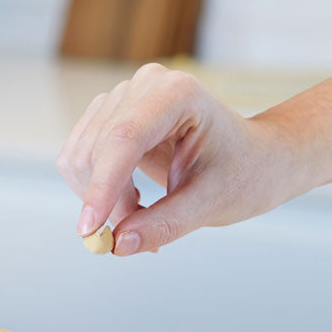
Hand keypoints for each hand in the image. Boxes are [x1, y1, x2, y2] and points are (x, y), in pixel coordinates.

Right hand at [56, 63, 292, 254]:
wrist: (252, 158)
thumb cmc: (242, 173)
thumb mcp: (210, 205)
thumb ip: (163, 225)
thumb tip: (117, 245)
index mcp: (178, 94)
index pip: (124, 139)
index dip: (102, 186)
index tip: (90, 230)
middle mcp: (144, 86)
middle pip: (95, 151)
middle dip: (108, 203)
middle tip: (136, 238)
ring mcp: (121, 98)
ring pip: (79, 157)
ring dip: (99, 199)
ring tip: (140, 217)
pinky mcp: (106, 117)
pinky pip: (78, 159)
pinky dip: (95, 191)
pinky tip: (130, 199)